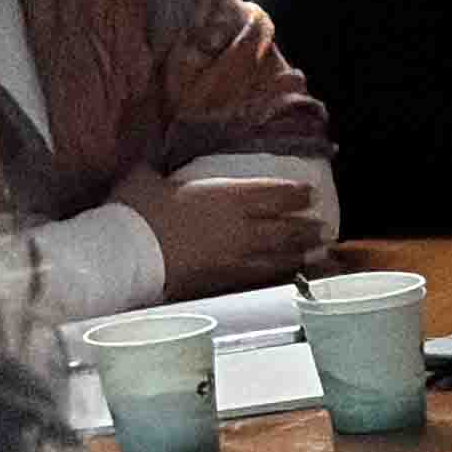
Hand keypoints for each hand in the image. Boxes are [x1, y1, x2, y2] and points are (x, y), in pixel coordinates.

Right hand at [127, 149, 331, 295]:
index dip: (295, 193)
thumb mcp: (145, 179)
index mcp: (227, 197)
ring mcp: (236, 258)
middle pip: (286, 229)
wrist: (128, 256)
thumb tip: (150, 169)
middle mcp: (241, 228)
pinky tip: (288, 278)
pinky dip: (280, 277)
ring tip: (319, 256)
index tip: (309, 193)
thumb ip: (157, 174)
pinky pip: (261, 279)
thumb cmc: (136, 212)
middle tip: (323, 229)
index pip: (273, 193)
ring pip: (280, 258)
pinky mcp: (224, 282)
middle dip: (308, 229)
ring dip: (302, 256)